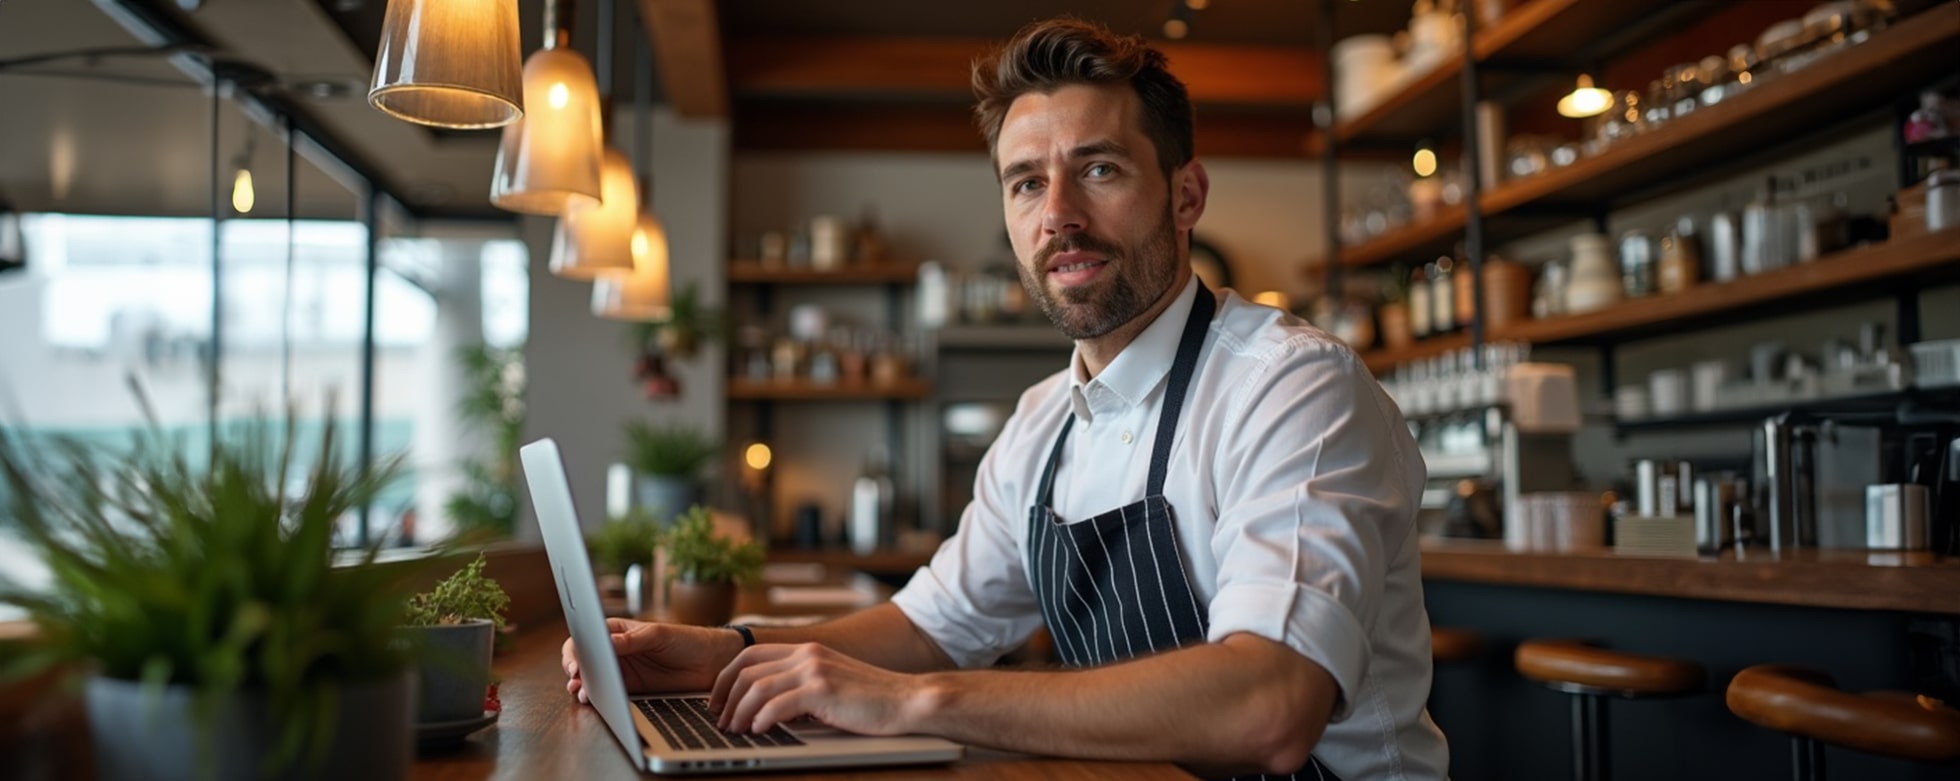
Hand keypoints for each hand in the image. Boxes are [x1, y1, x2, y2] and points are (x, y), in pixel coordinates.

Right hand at [562, 618, 740, 703]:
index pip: (586, 637)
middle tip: (576, 679)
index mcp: (617, 631)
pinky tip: (593, 700)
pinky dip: (597, 698)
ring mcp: (621, 671)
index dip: (576, 650)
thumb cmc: (685, 639)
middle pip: (585, 660)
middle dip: (575, 670)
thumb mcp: (657, 635)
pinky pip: (607, 694)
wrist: (709, 663)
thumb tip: (607, 643)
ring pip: (592, 679)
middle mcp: (615, 651)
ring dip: (582, 686)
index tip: (576, 663)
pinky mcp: (630, 689)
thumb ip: (632, 641)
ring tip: (582, 692)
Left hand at [709, 643, 932, 736]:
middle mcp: (807, 654)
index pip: (751, 655)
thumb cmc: (871, 699)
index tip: (717, 700)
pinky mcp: (822, 690)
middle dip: (726, 697)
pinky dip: (761, 719)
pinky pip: (778, 704)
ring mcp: (815, 670)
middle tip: (720, 720)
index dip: (726, 678)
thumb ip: (802, 684)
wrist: (906, 700)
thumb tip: (768, 704)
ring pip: (758, 688)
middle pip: (747, 670)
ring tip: (735, 730)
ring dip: (739, 711)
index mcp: (807, 650)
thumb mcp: (831, 682)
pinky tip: (758, 730)